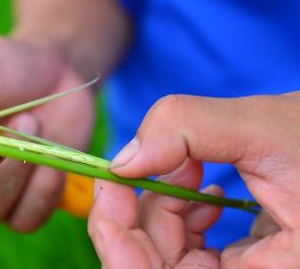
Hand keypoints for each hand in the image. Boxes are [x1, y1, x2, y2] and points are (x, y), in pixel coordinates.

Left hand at [89, 93, 299, 267]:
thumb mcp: (269, 127)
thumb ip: (189, 128)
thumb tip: (124, 159)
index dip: (119, 244)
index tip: (111, 184)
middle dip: (136, 215)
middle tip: (132, 168)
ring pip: (171, 258)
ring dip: (163, 209)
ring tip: (187, 166)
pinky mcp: (250, 265)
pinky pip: (192, 252)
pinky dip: (184, 217)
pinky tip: (202, 188)